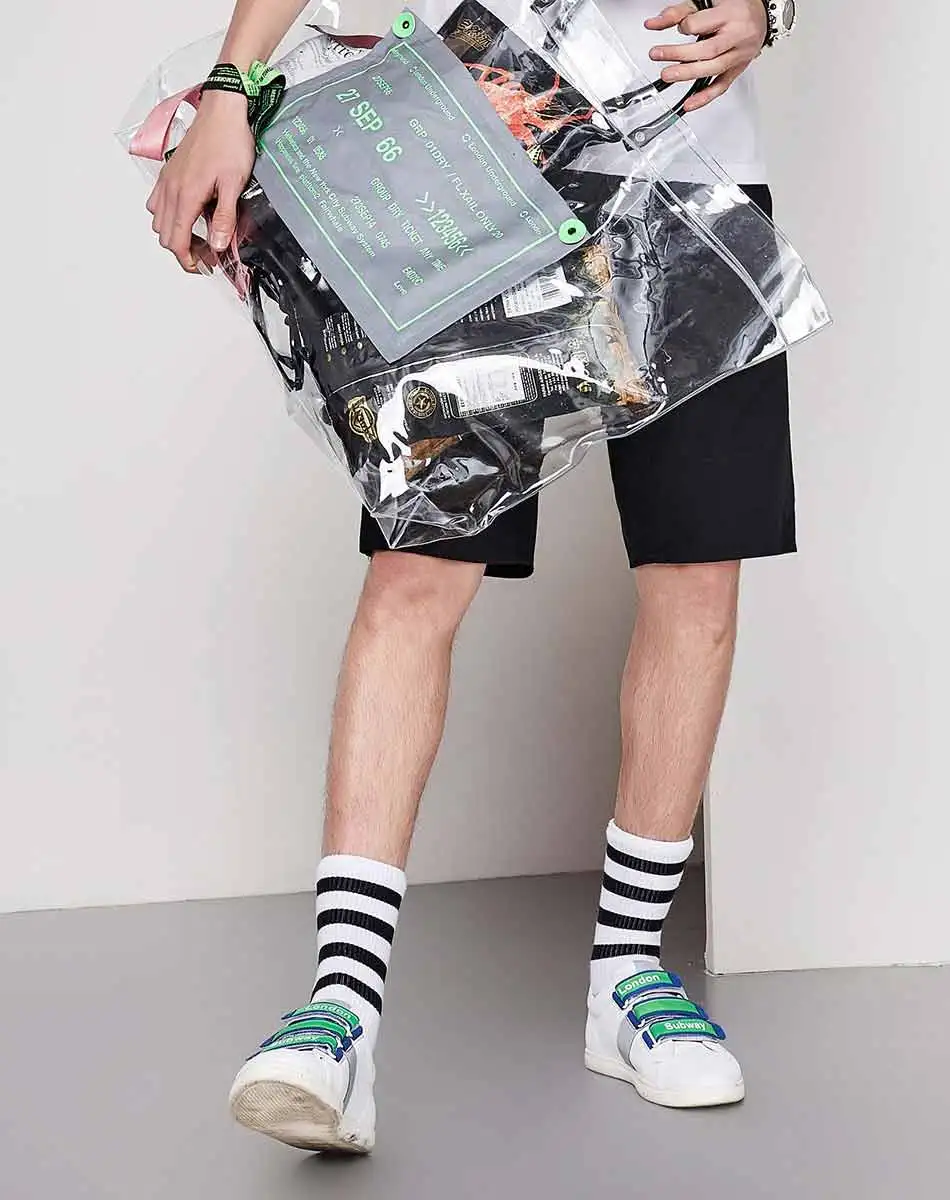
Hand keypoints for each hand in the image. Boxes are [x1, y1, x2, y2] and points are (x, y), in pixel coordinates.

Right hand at [146, 90, 255, 272]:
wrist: (222, 110)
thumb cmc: (230, 141)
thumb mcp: (234, 184)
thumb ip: (224, 218)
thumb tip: (217, 245)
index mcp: (186, 195)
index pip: (176, 240)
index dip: (187, 260)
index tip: (202, 267)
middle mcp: (171, 189)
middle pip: (164, 234)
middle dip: (183, 250)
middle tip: (206, 254)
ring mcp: (167, 179)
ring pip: (158, 219)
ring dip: (174, 233)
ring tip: (198, 235)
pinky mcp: (169, 171)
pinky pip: (157, 201)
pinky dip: (167, 214)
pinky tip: (187, 212)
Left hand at [645, 1, 766, 112]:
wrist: (761, 14)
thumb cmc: (734, 6)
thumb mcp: (706, 2)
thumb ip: (679, 12)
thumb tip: (652, 24)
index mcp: (730, 14)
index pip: (700, 25)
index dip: (685, 27)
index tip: (680, 27)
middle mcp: (737, 36)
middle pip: (706, 50)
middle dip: (679, 54)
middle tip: (658, 55)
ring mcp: (738, 55)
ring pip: (713, 69)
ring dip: (687, 74)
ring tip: (667, 76)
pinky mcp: (737, 69)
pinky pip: (721, 86)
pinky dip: (704, 97)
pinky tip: (689, 104)